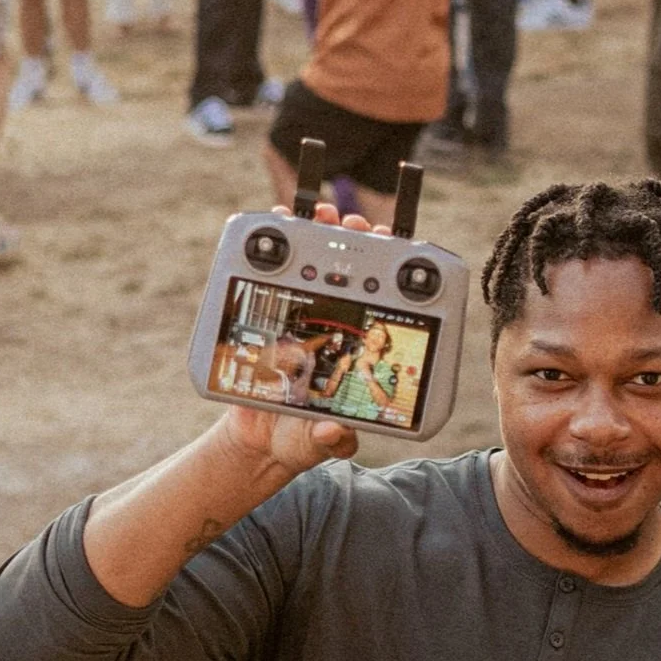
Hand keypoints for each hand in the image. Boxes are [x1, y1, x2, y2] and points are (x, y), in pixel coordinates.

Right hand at [215, 202, 389, 472]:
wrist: (258, 440)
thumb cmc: (300, 438)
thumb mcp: (317, 443)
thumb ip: (329, 439)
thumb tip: (334, 432)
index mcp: (361, 355)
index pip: (387, 309)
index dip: (398, 281)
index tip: (402, 256)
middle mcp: (339, 331)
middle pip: (355, 279)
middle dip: (359, 244)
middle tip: (358, 224)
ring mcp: (305, 320)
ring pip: (316, 270)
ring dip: (319, 236)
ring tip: (319, 216)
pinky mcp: (270, 317)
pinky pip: (273, 278)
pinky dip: (272, 248)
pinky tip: (275, 227)